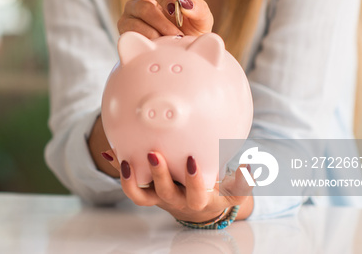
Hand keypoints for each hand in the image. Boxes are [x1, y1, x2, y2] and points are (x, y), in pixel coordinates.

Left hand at [101, 148, 253, 222]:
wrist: (200, 208)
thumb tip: (251, 166)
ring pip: (140, 195)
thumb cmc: (218, 192)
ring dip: (130, 178)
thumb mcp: (234, 191)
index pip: (197, 194)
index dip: (194, 181)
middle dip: (159, 174)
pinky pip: (129, 182)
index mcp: (199, 199)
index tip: (192, 161)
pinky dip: (117, 168)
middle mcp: (176, 199)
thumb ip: (244, 180)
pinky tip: (110, 152)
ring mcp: (158, 196)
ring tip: (124, 158)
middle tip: (154, 152)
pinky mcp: (146, 190)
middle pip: (164, 192)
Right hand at [117, 0, 213, 38]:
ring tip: (174, 37)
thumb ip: (199, 9)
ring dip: (161, 23)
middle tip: (176, 13)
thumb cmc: (190, 35)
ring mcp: (133, 9)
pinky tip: (159, 42)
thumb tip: (185, 3)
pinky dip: (148, 35)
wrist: (179, 58)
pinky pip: (132, 26)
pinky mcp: (125, 26)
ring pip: (142, 7)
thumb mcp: (202, 22)